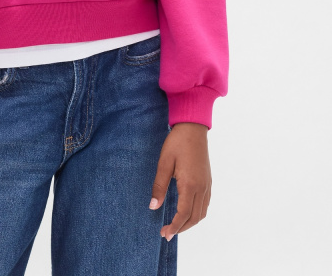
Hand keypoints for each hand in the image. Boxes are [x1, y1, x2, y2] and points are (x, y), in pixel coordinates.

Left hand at [149, 122, 211, 240]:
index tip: (164, 234)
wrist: (193, 128)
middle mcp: (201, 188)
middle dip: (181, 228)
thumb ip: (159, 186)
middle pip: (194, 217)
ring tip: (176, 226)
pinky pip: (205, 204)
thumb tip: (153, 206)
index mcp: (190, 185)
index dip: (174, 226)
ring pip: (202, 213)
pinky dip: (197, 213)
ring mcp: (207, 185)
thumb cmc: (177, 143)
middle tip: (167, 233)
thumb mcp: (164, 163)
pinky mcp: (208, 181)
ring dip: (190, 223)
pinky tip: (187, 212)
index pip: (183, 214)